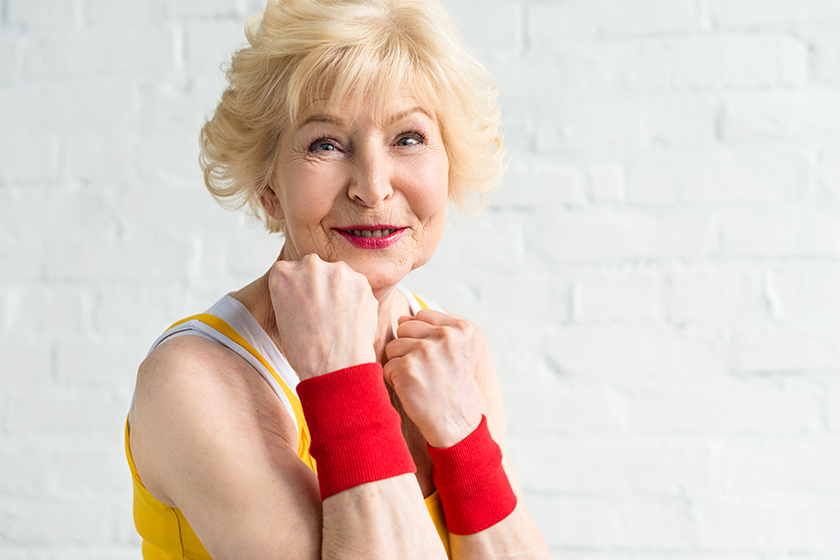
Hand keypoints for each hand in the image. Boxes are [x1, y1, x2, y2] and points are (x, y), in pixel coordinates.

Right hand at [267, 254, 377, 379]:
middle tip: (322, 312)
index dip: (299, 290)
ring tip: (337, 319)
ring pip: (338, 276)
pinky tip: (351, 319)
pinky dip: (356, 300)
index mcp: (282, 273)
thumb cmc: (306, 350)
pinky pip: (357, 286)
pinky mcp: (361, 281)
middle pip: (315, 268)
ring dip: (339, 291)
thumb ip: (293, 291)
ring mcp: (337, 271)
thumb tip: (308, 286)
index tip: (304, 304)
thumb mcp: (283, 316)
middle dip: (319, 286)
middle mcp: (309, 265)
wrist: (335, 367)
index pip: (290, 271)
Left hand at [383, 310, 483, 447]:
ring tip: (420, 381)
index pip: (421, 315)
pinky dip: (394, 380)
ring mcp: (425, 351)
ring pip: (393, 347)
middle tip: (427, 372)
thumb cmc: (452, 388)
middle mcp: (445, 336)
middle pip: (404, 328)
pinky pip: (386, 366)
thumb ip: (436, 329)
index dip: (422, 338)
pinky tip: (412, 391)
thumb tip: (402, 318)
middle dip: (408, 349)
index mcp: (462, 328)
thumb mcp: (458, 352)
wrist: (457, 426)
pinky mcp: (407, 368)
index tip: (436, 359)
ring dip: (400, 365)